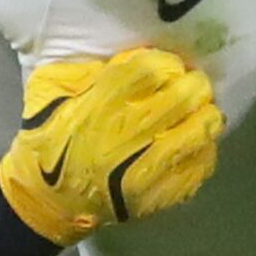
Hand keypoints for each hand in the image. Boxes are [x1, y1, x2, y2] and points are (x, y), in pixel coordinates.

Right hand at [0, 47, 223, 244]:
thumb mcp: (50, 89)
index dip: (167, 63)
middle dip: (195, 85)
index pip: (151, 70)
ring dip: (206, 117)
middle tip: (194, 84)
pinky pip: (198, 168)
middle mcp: (125, 136)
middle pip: (182, 98)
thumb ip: (85, 68)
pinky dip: (204, 151)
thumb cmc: (49, 137)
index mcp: (99, 106)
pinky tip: (197, 144)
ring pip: (198, 133)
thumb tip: (130, 55)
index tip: (170, 66)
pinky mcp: (157, 198)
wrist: (49, 200)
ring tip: (202, 112)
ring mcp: (145, 171)